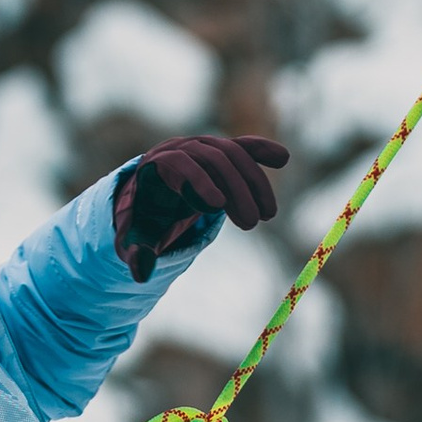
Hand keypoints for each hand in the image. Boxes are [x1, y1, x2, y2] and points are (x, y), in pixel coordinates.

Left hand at [116, 133, 289, 278]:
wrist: (157, 189)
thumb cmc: (148, 214)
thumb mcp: (140, 233)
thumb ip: (138, 251)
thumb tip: (139, 275)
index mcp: (157, 164)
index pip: (179, 163)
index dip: (198, 181)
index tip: (217, 207)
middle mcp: (182, 148)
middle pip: (212, 158)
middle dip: (235, 189)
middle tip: (252, 224)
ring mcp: (204, 146)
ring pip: (234, 155)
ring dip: (254, 183)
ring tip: (267, 215)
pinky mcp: (222, 150)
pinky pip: (244, 146)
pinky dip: (262, 151)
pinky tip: (283, 158)